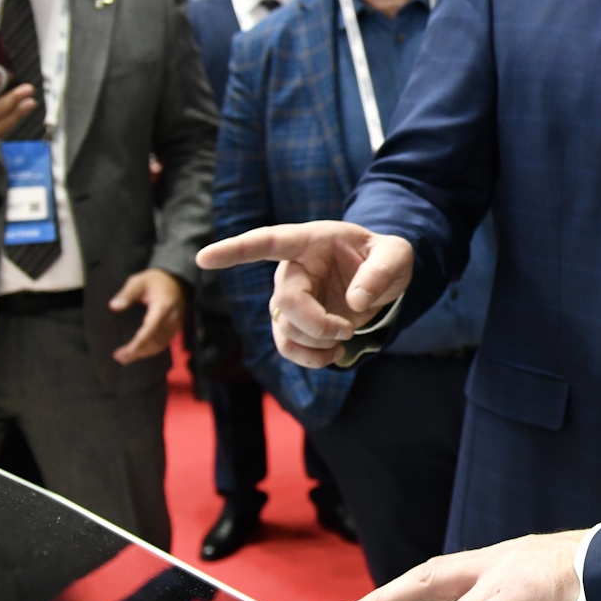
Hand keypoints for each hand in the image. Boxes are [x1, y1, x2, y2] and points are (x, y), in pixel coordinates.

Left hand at [109, 267, 186, 363]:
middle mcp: (171, 318)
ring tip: (127, 358)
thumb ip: (126, 294)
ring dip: (145, 353)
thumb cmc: (154, 280)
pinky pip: (165, 342)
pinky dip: (153, 350)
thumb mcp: (138, 281)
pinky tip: (141, 352)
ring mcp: (175, 324)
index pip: (150, 330)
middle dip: (138, 352)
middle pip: (155, 341)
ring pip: (161, 344)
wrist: (177, 279)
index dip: (137, 344)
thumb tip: (114, 307)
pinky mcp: (176, 327)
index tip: (122, 352)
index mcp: (162, 307)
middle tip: (120, 358)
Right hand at [197, 222, 412, 368]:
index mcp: (311, 241)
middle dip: (317, 324)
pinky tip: (332, 356)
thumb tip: (356, 302)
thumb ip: (381, 272)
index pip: (268, 242)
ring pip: (283, 329)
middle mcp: (292, 268)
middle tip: (348, 330)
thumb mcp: (397, 256)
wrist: (382, 279)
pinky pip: (285, 346)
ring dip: (315, 343)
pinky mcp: (293, 322)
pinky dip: (309, 358)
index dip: (236, 251)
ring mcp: (288, 296)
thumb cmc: (385, 258)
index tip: (204, 258)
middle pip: (285, 302)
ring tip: (344, 339)